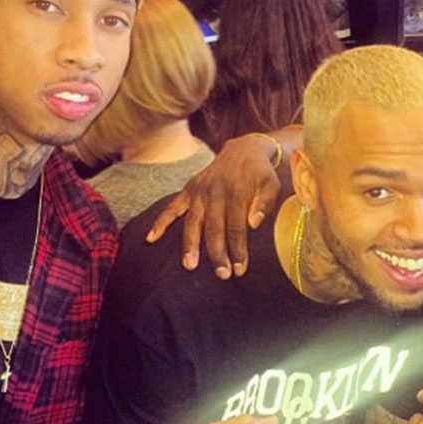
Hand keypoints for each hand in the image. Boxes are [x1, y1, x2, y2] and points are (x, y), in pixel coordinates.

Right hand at [146, 134, 281, 278]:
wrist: (243, 149)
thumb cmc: (260, 172)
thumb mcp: (271, 182)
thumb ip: (266, 202)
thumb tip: (254, 224)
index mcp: (236, 192)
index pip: (237, 227)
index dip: (238, 249)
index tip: (240, 269)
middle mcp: (214, 192)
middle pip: (214, 228)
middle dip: (217, 253)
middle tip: (222, 274)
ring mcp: (199, 192)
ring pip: (192, 222)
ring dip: (190, 245)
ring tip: (189, 266)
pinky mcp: (188, 190)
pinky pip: (172, 207)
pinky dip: (161, 222)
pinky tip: (151, 238)